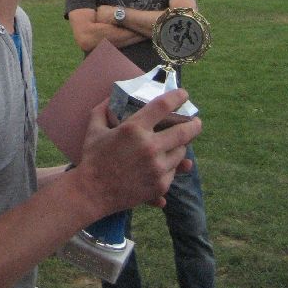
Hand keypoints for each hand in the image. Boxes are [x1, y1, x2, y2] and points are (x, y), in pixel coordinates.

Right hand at [78, 88, 201, 213]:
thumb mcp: (94, 129)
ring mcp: (158, 168)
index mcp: (134, 129)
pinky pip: (173, 171)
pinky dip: (170, 167)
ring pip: (181, 153)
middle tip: (196, 122)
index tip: (184, 94)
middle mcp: (150, 147)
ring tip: (175, 145)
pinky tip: (162, 165)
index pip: (163, 106)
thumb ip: (103, 110)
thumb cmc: (92, 158)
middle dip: (194, 125)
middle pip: (184, 132)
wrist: (92, 192)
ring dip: (180, 147)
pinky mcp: (161, 185)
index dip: (177, 97)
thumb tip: (111, 97)